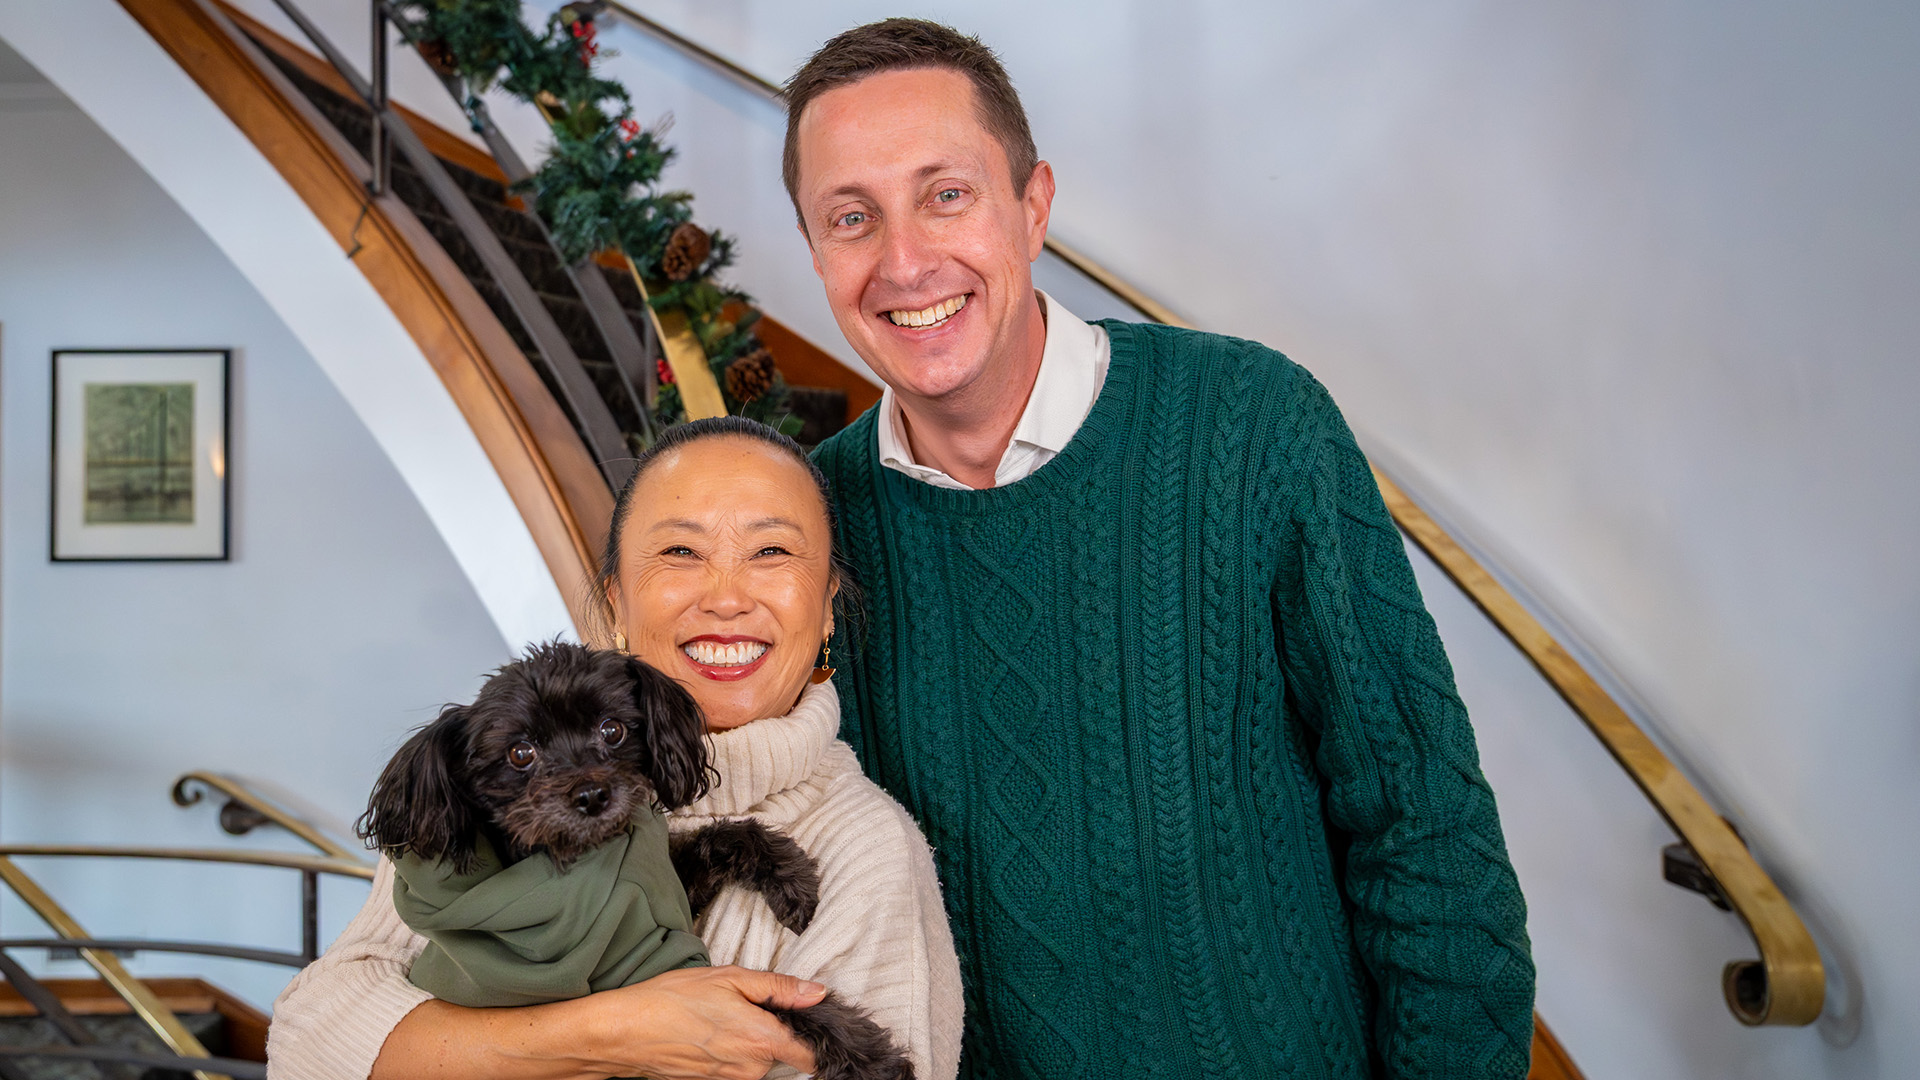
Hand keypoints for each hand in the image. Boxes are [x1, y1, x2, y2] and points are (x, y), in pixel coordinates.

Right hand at [581, 966, 826, 1079]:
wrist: (625, 1031)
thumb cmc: (673, 999)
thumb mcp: (730, 978)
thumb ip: (779, 988)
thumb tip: (817, 992)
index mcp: (761, 1039)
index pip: (811, 1055)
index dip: (817, 1037)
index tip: (810, 1020)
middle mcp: (751, 1068)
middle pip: (785, 1054)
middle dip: (776, 1031)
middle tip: (751, 1005)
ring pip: (760, 1061)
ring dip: (753, 1041)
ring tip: (724, 1016)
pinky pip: (738, 1068)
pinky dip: (733, 1051)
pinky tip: (711, 1031)